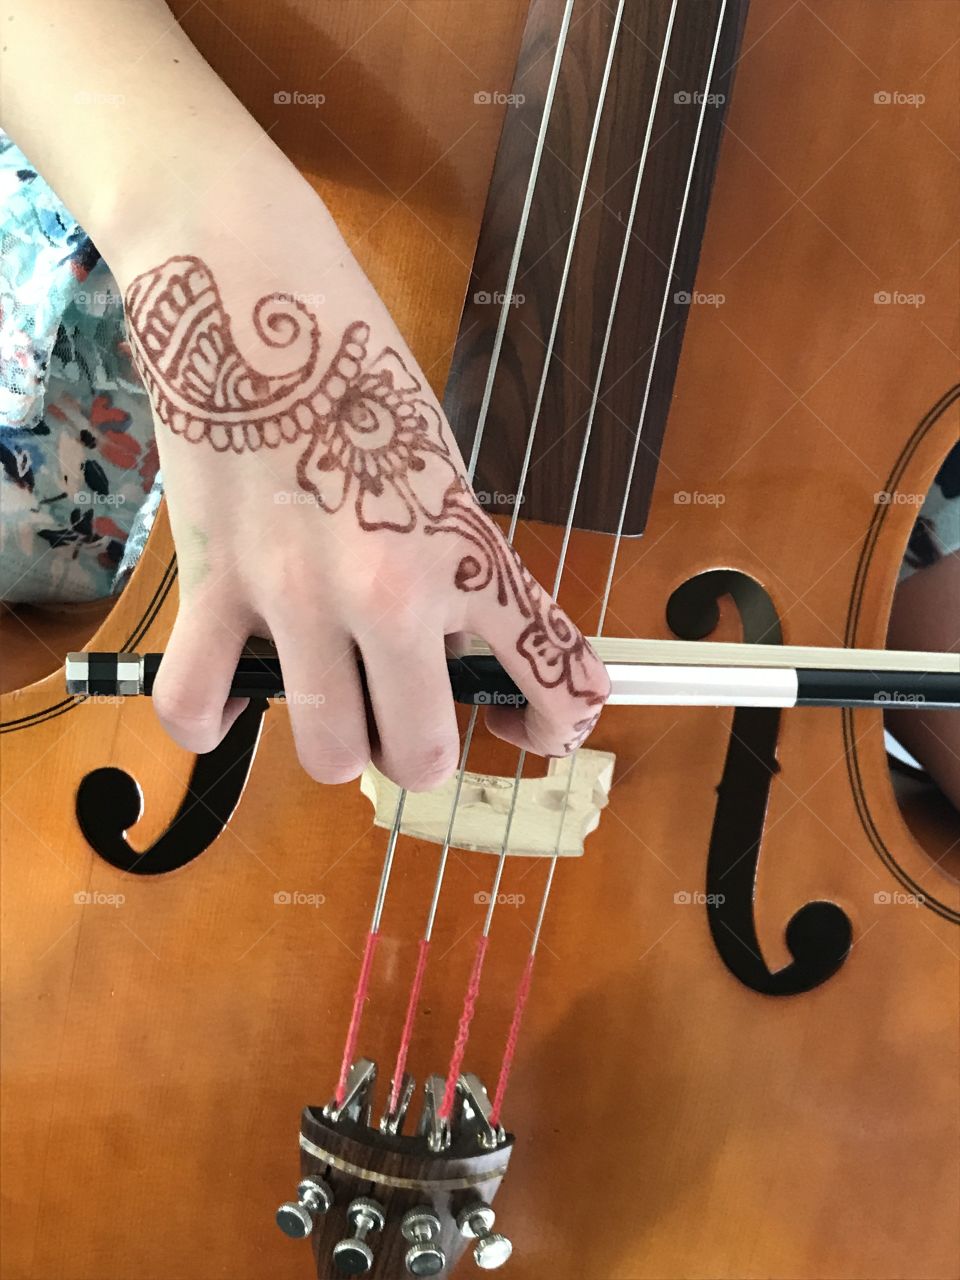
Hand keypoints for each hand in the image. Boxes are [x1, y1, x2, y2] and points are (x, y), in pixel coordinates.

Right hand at [120, 230, 609, 789]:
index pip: (552, 675)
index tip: (532, 726)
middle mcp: (392, 592)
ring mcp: (298, 598)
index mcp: (466, 552)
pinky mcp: (214, 586)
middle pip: (424, 758)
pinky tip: (235, 686)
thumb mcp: (440, 468)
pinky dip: (215, 719)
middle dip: (422, 753)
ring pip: (329, 756)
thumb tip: (447, 649)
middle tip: (405, 714)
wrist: (252, 295)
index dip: (556, 725)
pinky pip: (198, 708)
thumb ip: (455, 566)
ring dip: (335, 744)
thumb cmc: (357, 370)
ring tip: (327, 695)